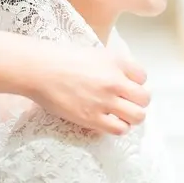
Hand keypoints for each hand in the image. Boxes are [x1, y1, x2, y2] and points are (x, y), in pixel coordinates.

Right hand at [24, 45, 150, 134]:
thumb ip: (110, 65)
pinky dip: (117, 127)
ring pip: (137, 116)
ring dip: (130, 117)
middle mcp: (114, 81)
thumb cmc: (59, 58)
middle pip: (144, 98)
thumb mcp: (92, 53)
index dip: (134, 82)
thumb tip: (121, 78)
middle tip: (124, 102)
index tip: (124, 85)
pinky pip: (119, 129)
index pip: (142, 76)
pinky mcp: (92, 118)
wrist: (38, 69)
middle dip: (137, 101)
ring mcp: (104, 100)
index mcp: (114, 61)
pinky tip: (107, 121)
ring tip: (118, 114)